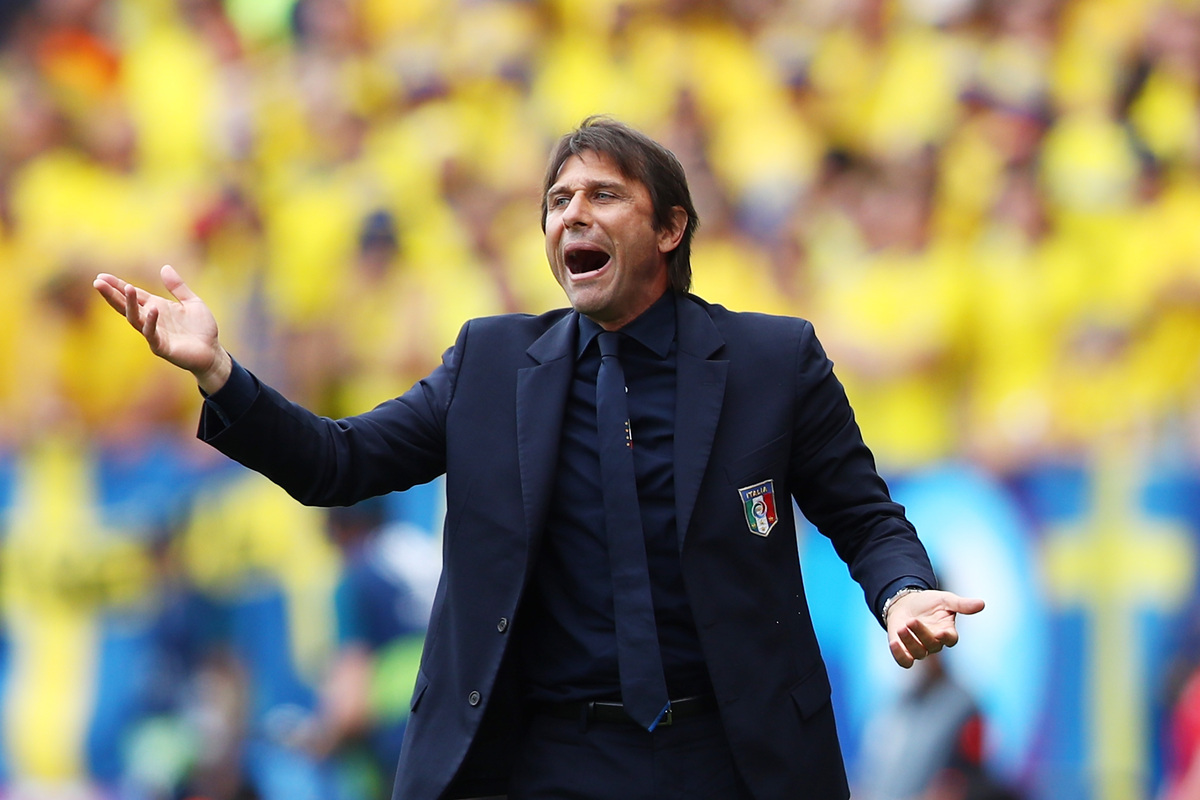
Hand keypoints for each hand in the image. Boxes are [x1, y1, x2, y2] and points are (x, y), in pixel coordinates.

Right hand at [93, 265, 231, 392]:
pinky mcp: (162, 347)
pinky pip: (152, 334)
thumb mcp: (192, 302)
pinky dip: (151, 322)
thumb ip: (178, 287)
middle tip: (97, 282)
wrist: (213, 352)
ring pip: (135, 319)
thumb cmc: (201, 329)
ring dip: (129, 304)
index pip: (133, 295)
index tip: (101, 276)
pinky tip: (152, 309)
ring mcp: (155, 334)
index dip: (117, 286)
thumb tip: (165, 267)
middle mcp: (151, 320)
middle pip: (126, 306)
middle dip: (112, 294)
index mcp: (156, 307)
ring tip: (126, 288)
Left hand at [886, 589, 983, 667]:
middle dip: (922, 634)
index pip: (951, 639)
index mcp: (947, 631)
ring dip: (909, 642)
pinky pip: (904, 661)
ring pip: (918, 653)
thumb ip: (961, 604)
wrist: (905, 603)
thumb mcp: (945, 599)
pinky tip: (894, 643)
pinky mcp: (904, 651)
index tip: (941, 632)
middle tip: (912, 621)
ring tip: (902, 628)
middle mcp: (935, 643)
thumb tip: (982, 604)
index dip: (947, 638)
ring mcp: (919, 648)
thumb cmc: (928, 602)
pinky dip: (900, 655)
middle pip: (932, 645)